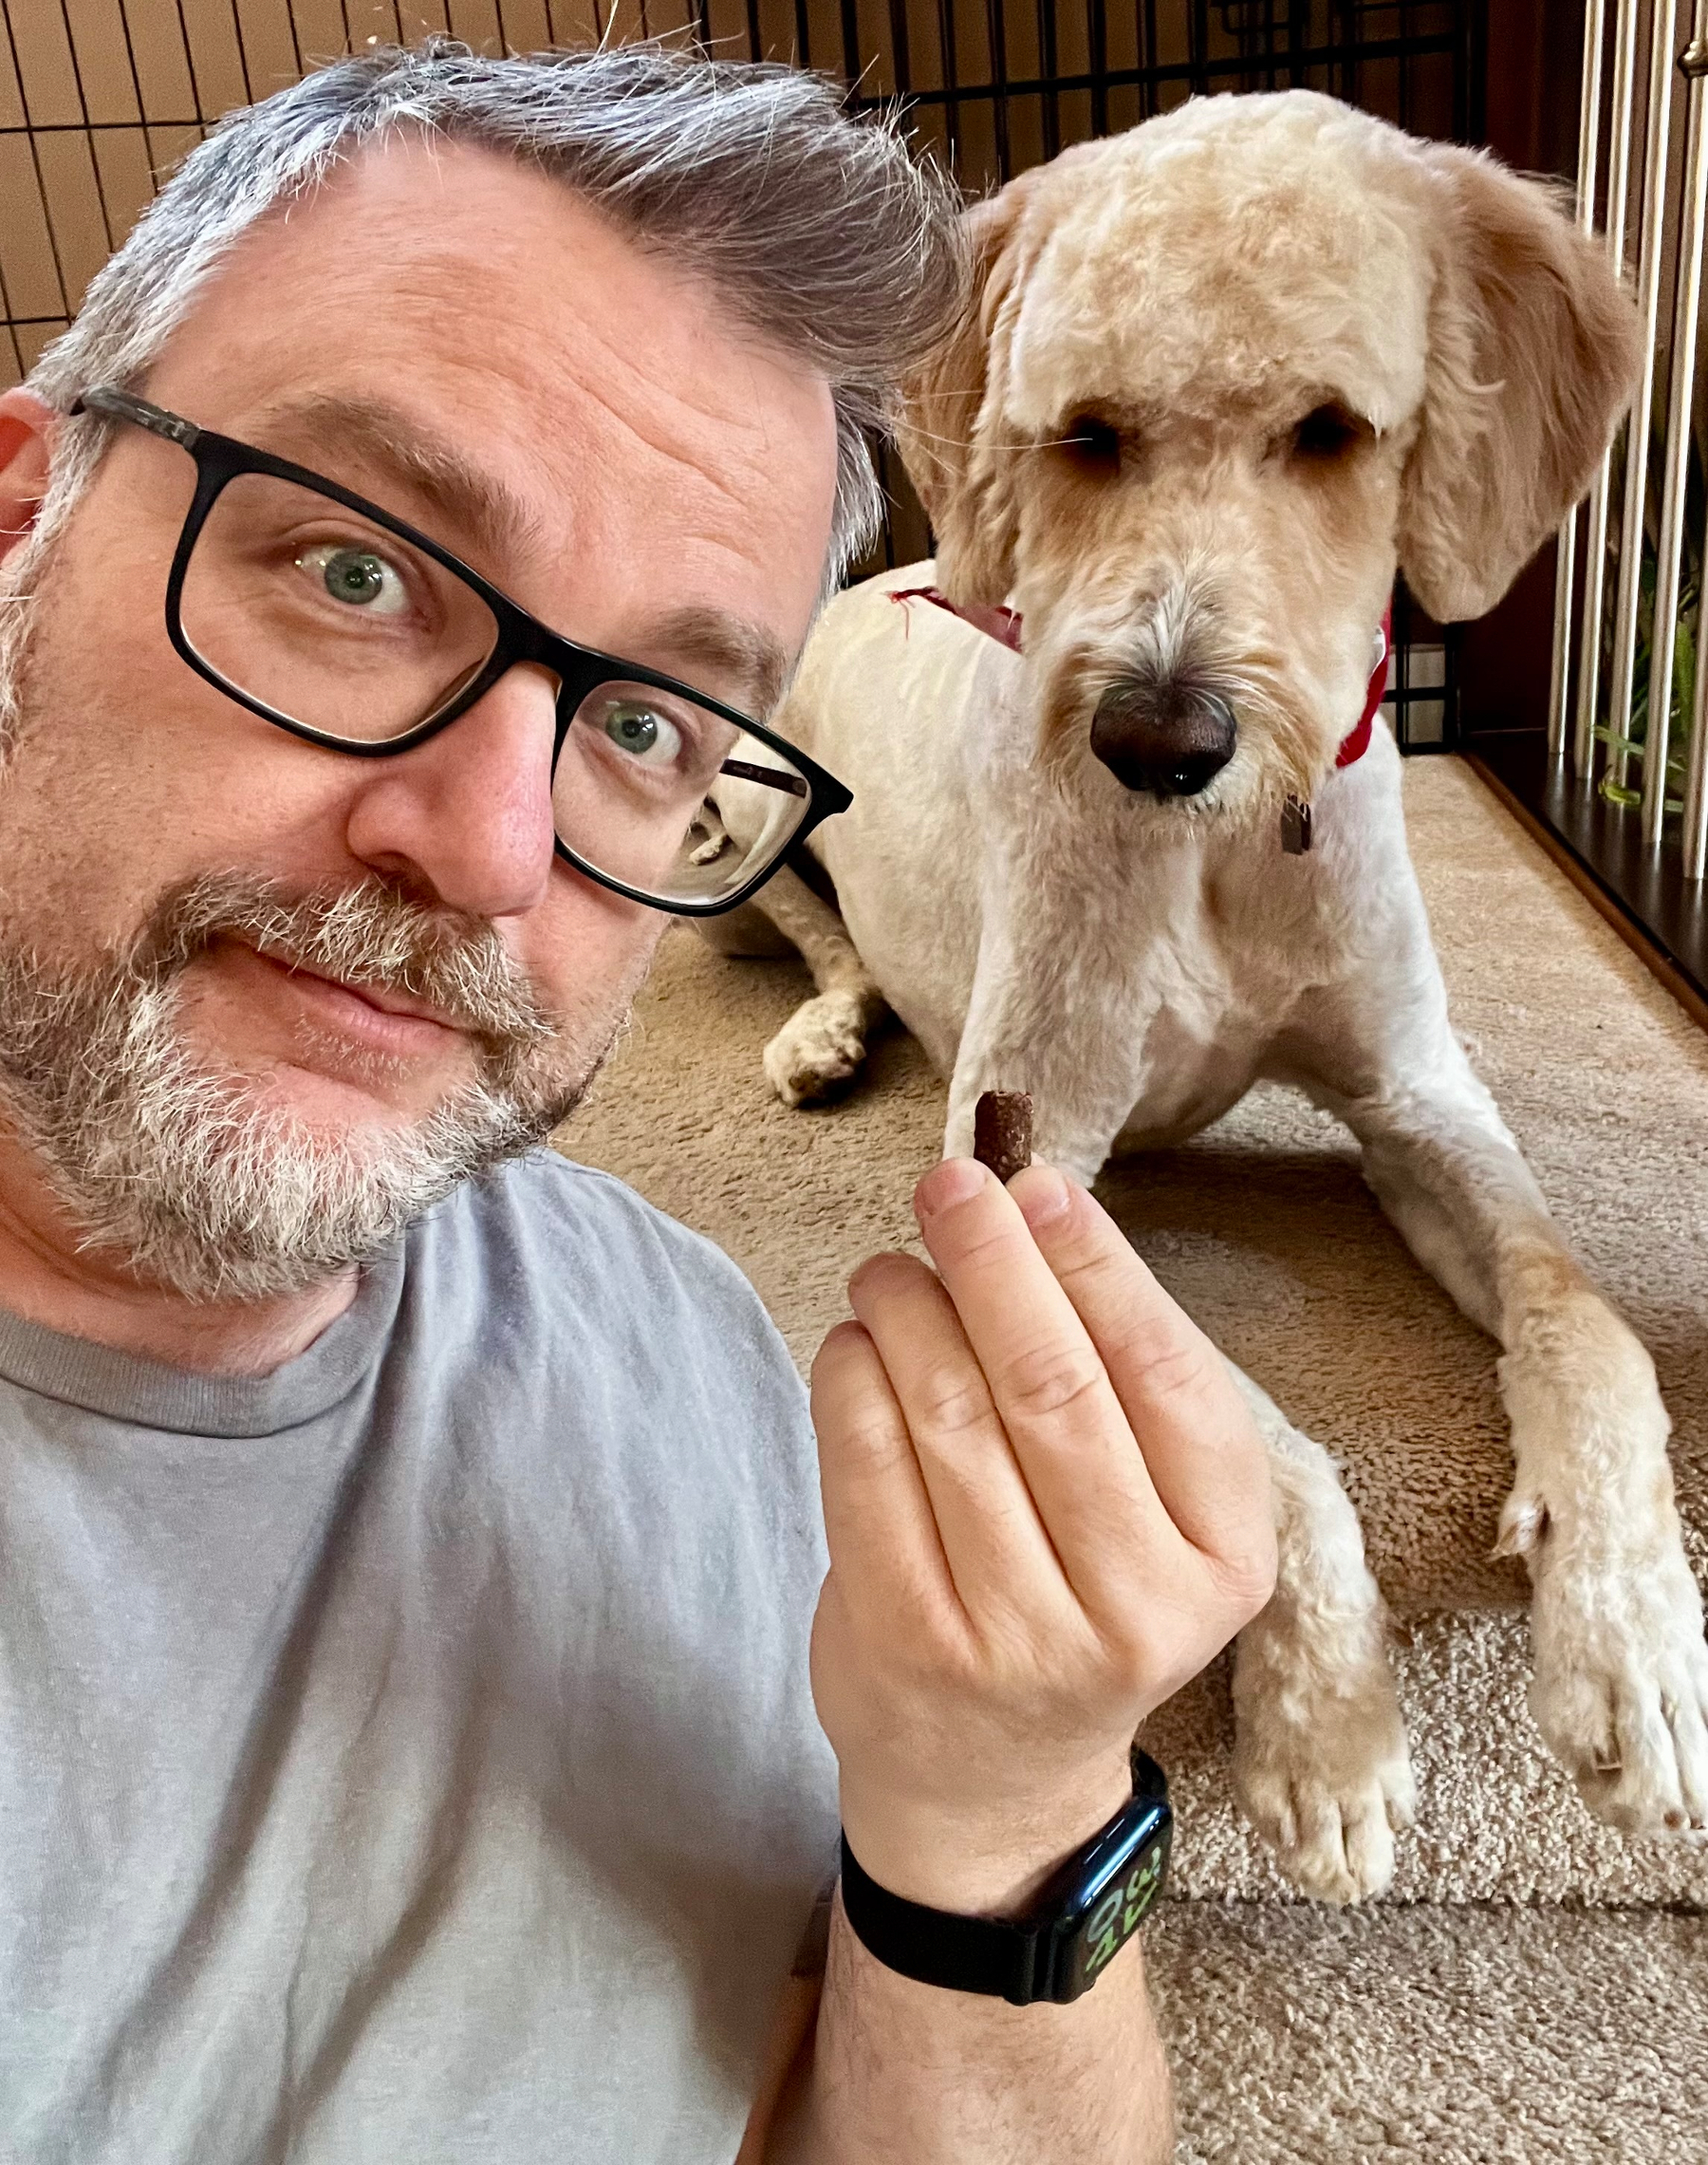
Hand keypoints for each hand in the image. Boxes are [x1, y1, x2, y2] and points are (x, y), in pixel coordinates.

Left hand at [810, 1155, 1275, 1916]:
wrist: (994, 1780)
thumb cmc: (1077, 1601)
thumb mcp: (1148, 1510)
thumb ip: (1113, 1376)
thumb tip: (1035, 1204)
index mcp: (1225, 1554)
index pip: (1163, 1374)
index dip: (1094, 1263)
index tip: (1036, 1183)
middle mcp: (1138, 1606)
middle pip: (1050, 1386)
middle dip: (991, 1262)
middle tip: (947, 1187)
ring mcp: (1019, 1636)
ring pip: (949, 1415)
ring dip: (908, 1310)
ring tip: (891, 1271)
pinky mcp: (908, 1643)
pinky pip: (867, 1469)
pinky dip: (851, 1379)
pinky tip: (855, 1344)